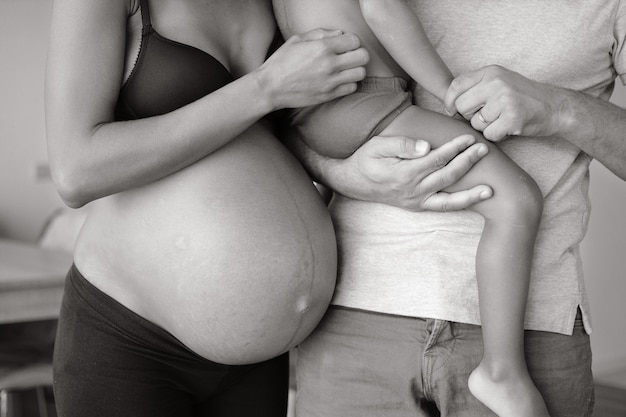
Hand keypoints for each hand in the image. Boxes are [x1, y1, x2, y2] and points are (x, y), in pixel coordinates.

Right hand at [256, 29, 368, 110]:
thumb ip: (321, 33)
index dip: (351, 41)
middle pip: (363, 57)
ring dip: (355, 69)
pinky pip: (352, 88)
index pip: (354, 40)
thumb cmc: (282, 61)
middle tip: (348, 56)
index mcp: (322, 47)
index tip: (344, 45)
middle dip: (357, 54)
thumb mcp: (297, 40)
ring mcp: (330, 82)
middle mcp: (329, 64)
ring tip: (344, 69)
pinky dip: (349, 83)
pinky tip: (338, 80)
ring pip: (360, 73)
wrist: (271, 87)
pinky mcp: (329, 95)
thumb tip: (340, 34)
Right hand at [338, 134, 491, 210]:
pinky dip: (459, 205)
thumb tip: (425, 146)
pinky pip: (441, 207)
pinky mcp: (417, 206)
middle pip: (447, 177)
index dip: (454, 148)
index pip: (437, 159)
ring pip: (448, 200)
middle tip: (483, 150)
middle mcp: (413, 190)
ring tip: (489, 189)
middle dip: (467, 163)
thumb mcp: (378, 145)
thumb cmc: (366, 160)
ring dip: (470, 194)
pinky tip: (473, 199)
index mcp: (405, 173)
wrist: (353, 182)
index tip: (468, 138)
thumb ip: (402, 145)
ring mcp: (416, 201)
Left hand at [443, 65, 560, 141]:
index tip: (452, 110)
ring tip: (502, 119)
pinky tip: (509, 127)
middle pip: (461, 107)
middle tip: (487, 116)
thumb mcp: (500, 81)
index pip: (456, 85)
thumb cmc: (523, 97)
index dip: (449, 101)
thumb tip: (448, 102)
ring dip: (486, 127)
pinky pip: (489, 134)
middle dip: (469, 116)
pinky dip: (497, 136)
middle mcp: (496, 83)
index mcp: (491, 72)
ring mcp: (505, 100)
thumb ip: (476, 86)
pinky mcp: (512, 118)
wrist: (556, 107)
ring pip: (475, 123)